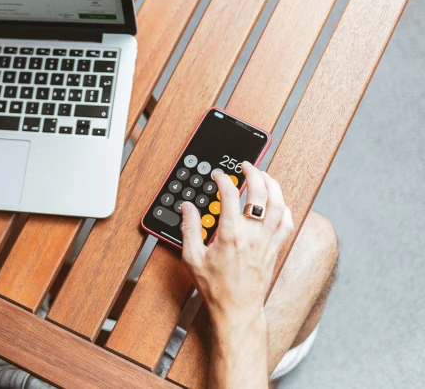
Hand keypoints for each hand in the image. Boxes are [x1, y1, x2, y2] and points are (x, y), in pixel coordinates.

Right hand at [180, 162, 292, 386]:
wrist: (236, 309)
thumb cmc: (215, 287)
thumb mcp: (192, 257)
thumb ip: (189, 229)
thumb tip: (187, 209)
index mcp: (231, 234)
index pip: (230, 195)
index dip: (223, 179)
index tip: (218, 176)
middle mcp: (253, 235)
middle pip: (260, 193)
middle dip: (254, 173)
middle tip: (246, 165)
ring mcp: (267, 241)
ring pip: (279, 205)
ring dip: (273, 186)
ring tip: (265, 176)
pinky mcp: (275, 249)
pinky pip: (287, 223)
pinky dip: (285, 209)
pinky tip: (279, 202)